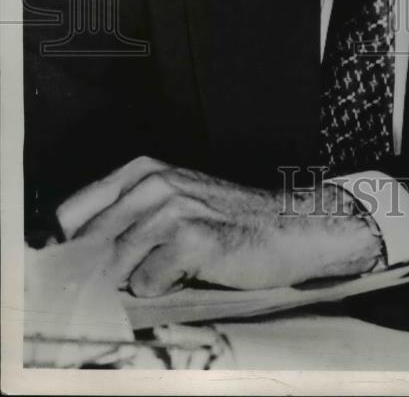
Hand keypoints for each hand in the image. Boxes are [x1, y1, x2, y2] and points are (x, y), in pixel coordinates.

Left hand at [56, 156, 383, 296]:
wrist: (286, 229)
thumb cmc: (226, 225)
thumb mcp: (171, 205)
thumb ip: (126, 220)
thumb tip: (75, 258)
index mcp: (143, 171)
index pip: (73, 212)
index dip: (71, 246)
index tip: (78, 270)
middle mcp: (154, 182)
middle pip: (90, 242)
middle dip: (97, 271)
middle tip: (126, 281)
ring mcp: (172, 207)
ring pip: (116, 264)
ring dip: (136, 280)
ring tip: (171, 271)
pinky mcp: (190, 237)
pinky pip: (146, 282)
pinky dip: (162, 289)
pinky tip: (189, 273)